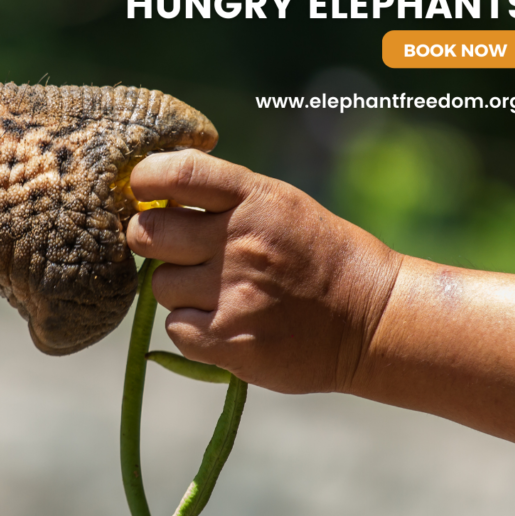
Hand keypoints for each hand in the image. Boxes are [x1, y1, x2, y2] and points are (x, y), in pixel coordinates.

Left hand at [125, 150, 401, 393]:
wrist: (371, 318)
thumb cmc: (317, 256)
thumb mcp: (281, 206)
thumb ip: (224, 198)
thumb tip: (156, 192)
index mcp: (254, 199)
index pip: (176, 174)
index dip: (144, 179)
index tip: (143, 190)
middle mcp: (240, 241)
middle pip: (146, 234)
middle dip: (150, 241)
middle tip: (177, 251)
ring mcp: (234, 293)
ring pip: (159, 286)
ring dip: (178, 290)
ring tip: (219, 293)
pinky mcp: (231, 341)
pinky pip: (176, 329)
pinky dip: (192, 328)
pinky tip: (225, 323)